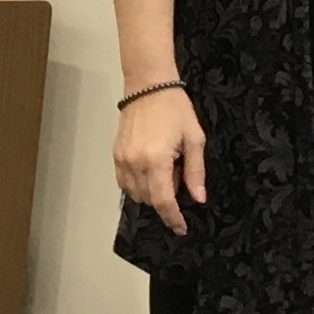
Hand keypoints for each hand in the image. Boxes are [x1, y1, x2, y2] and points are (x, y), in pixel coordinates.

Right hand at [112, 86, 207, 237]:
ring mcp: (122, 160)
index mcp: (156, 161)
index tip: (181, 228)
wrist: (148, 85)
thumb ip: (195, 172)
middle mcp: (135, 164)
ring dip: (151, 192)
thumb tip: (198, 198)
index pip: (163, 201)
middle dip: (165, 198)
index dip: (173, 218)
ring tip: (164, 167)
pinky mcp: (115, 155)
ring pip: (135, 194)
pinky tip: (149, 169)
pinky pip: (124, 182)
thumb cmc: (175, 108)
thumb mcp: (194, 138)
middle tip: (177, 173)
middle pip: (149, 200)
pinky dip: (137, 185)